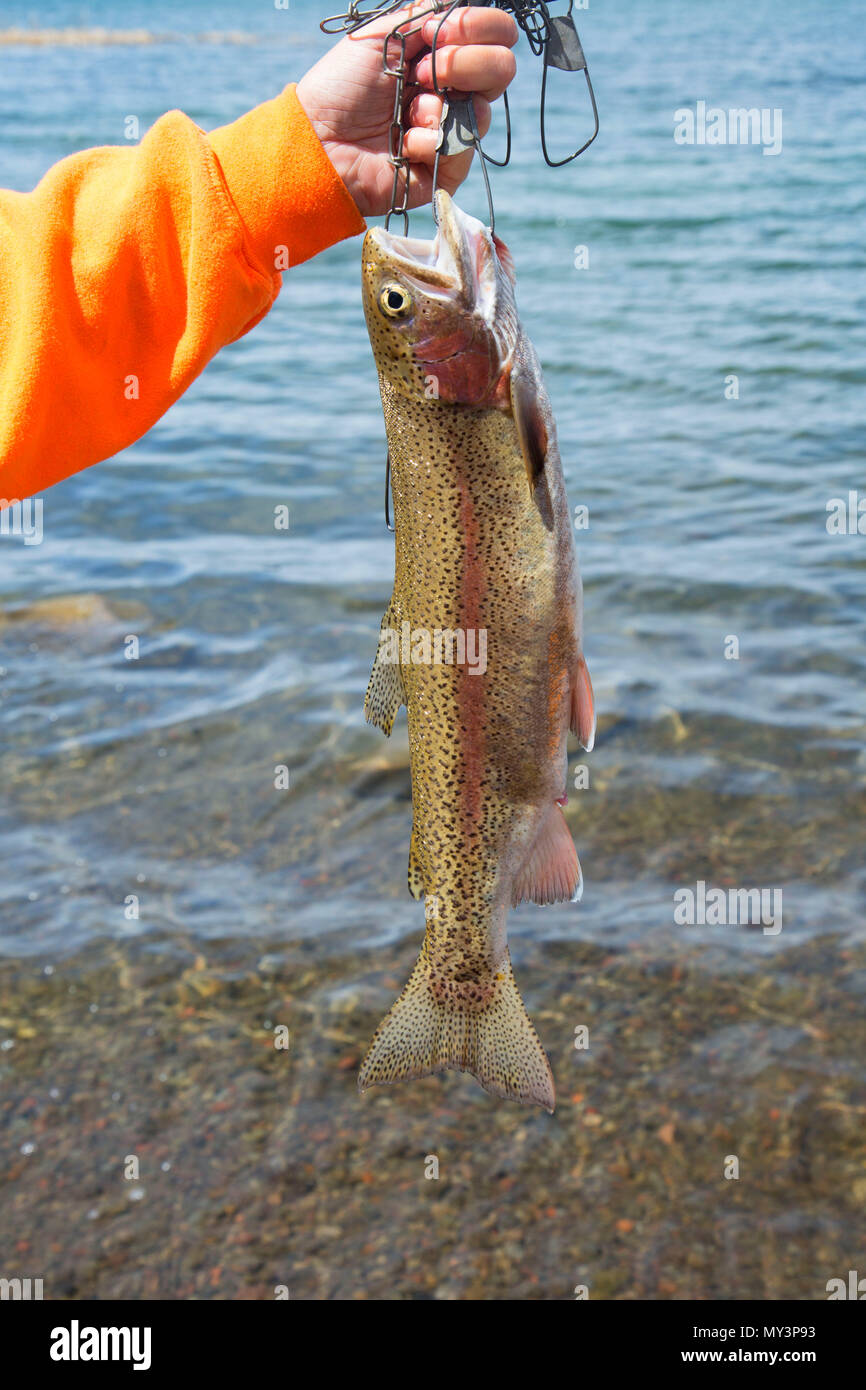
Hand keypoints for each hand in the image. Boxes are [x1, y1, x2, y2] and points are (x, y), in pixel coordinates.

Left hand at [296, 2, 517, 217]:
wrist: (319, 139)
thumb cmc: (343, 85)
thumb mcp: (386, 33)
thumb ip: (428, 11)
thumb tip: (462, 1)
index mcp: (445, 56)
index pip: (496, 35)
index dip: (479, 26)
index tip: (436, 30)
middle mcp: (456, 93)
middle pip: (503, 70)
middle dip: (464, 63)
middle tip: (420, 73)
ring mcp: (452, 132)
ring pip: (482, 112)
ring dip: (437, 104)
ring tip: (406, 111)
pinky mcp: (446, 170)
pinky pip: (458, 149)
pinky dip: (426, 140)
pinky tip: (402, 143)